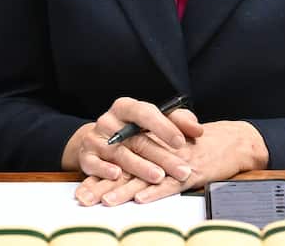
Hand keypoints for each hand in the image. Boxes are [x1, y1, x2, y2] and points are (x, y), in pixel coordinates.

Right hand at [61, 97, 201, 185]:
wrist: (99, 139)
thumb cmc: (133, 129)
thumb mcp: (154, 119)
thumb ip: (178, 120)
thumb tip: (198, 129)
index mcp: (126, 107)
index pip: (145, 113)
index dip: (164, 127)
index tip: (182, 142)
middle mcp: (109, 121)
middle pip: (137, 139)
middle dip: (162, 156)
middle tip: (182, 170)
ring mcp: (95, 139)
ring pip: (120, 154)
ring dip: (140, 167)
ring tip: (159, 177)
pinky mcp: (86, 157)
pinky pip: (95, 164)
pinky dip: (105, 171)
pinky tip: (118, 175)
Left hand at [74, 120, 268, 206]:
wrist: (236, 141)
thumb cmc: (205, 142)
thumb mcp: (176, 138)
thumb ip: (153, 146)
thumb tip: (127, 165)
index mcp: (155, 142)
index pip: (123, 157)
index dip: (103, 172)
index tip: (84, 186)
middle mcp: (163, 150)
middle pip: (128, 169)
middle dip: (105, 184)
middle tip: (86, 198)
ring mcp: (176, 162)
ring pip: (145, 177)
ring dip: (125, 190)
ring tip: (106, 201)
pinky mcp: (192, 173)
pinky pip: (170, 184)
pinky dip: (156, 191)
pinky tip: (141, 198)